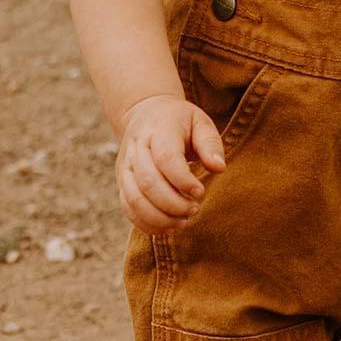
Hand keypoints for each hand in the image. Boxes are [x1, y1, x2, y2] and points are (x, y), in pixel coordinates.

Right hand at [115, 93, 226, 235]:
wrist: (147, 113)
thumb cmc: (180, 122)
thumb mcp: (200, 123)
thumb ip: (210, 144)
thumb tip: (219, 168)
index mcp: (158, 129)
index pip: (166, 158)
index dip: (183, 180)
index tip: (200, 192)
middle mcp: (137, 147)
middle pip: (149, 182)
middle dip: (173, 204)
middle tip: (195, 209)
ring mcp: (125, 165)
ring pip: (135, 199)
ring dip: (160, 217)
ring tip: (183, 221)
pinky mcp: (122, 181)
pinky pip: (128, 208)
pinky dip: (147, 223)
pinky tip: (168, 227)